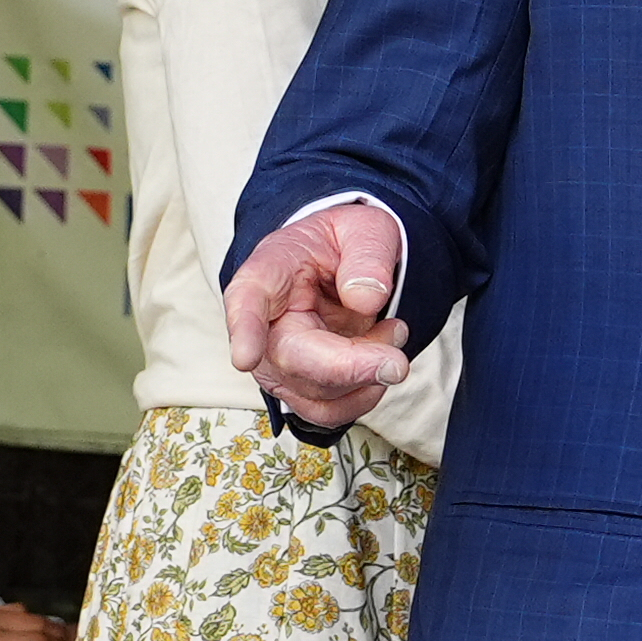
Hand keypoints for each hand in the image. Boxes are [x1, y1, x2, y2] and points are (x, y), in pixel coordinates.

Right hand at [222, 202, 412, 431]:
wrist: (346, 263)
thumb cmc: (345, 243)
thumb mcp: (365, 228)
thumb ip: (367, 254)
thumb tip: (365, 298)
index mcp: (269, 272)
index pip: (247, 300)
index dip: (244, 330)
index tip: (245, 357)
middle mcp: (264, 324)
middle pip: (289, 359)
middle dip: (348, 367)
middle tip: (397, 362)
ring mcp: (278, 362)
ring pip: (314, 392)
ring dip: (366, 376)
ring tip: (393, 332)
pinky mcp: (300, 386)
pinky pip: (327, 412)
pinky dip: (364, 395)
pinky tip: (381, 362)